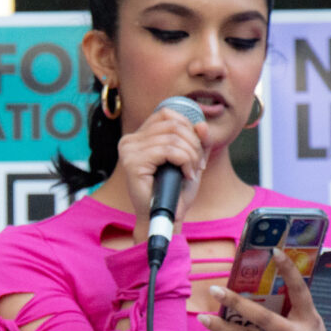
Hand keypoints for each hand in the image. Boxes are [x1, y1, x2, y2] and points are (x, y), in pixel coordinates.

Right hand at [117, 104, 209, 237]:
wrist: (166, 216)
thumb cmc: (176, 190)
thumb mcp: (191, 159)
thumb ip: (198, 141)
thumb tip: (201, 124)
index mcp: (138, 136)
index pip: (166, 114)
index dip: (187, 127)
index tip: (195, 150)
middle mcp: (129, 140)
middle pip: (172, 124)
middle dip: (193, 144)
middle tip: (197, 164)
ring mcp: (129, 151)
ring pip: (173, 138)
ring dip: (191, 155)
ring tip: (192, 171)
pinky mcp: (133, 163)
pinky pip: (168, 151)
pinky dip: (184, 161)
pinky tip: (186, 174)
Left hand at [198, 250, 330, 330]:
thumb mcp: (309, 322)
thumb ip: (289, 309)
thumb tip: (256, 291)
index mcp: (310, 319)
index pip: (300, 291)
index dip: (289, 270)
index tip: (274, 251)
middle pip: (263, 317)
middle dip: (236, 303)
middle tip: (215, 290)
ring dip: (222, 327)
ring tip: (203, 318)